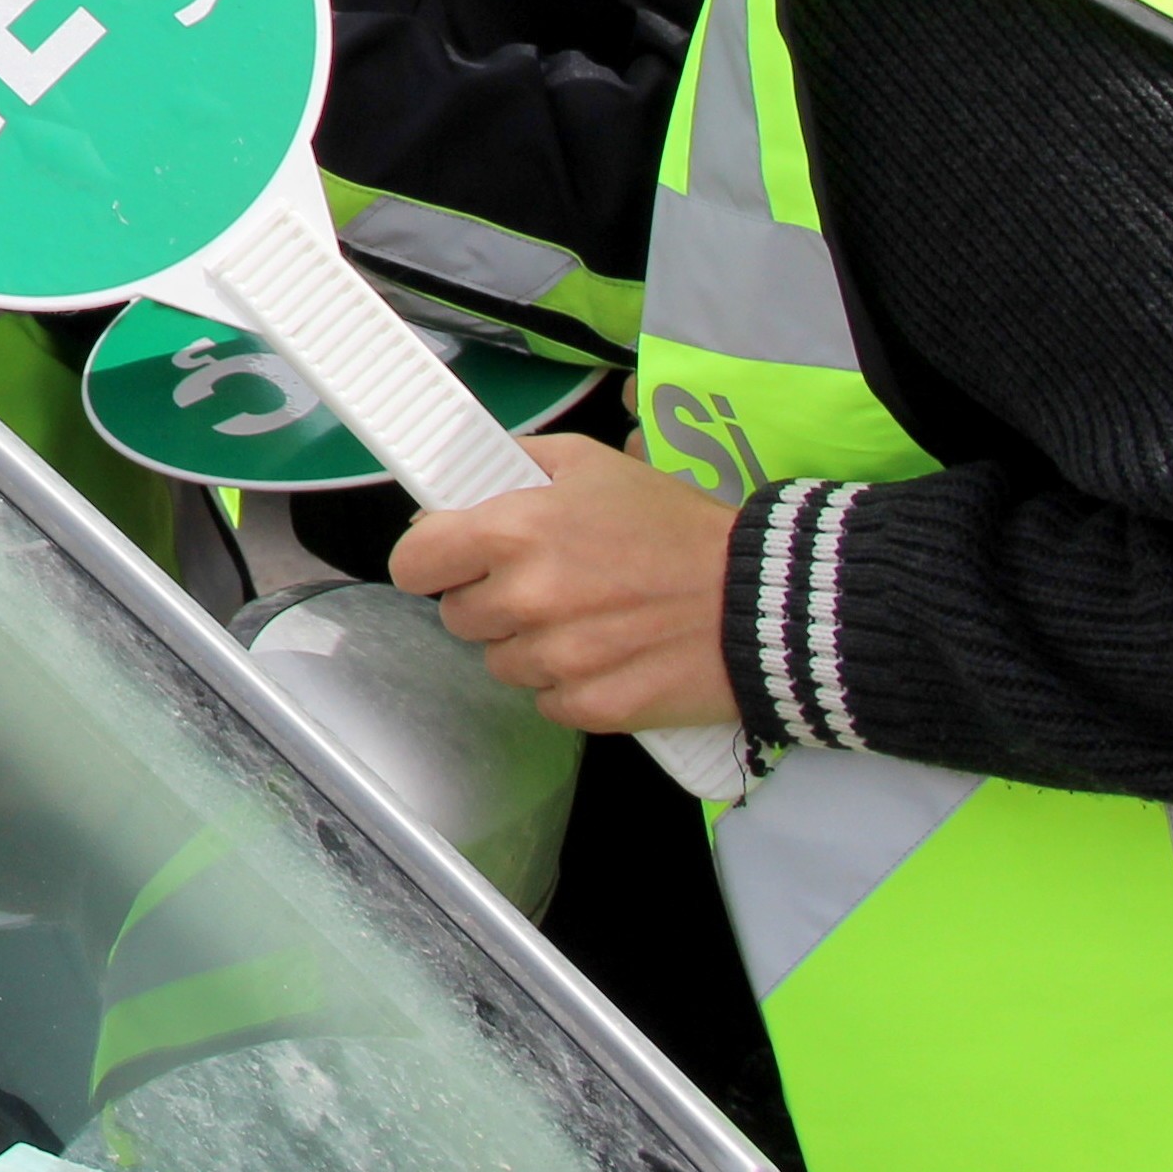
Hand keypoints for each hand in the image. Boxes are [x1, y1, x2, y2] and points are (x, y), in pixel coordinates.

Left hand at [388, 432, 742, 734]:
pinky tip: (611, 655)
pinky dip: (571, 683)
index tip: (448, 561)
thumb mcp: (591, 464)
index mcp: (513, 532)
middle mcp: (524, 598)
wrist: (759, 599)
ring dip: (531, 645)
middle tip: (546, 583)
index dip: (430, 561)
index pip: (414, 564)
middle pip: (458, 616)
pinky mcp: (588, 707)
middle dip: (492, 600)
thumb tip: (450, 494)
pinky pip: (546, 700)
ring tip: (589, 618)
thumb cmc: (674, 526)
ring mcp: (555, 660)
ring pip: (501, 662)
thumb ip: (513, 467)